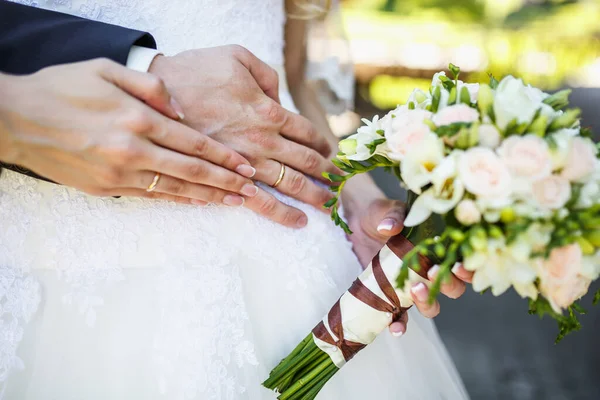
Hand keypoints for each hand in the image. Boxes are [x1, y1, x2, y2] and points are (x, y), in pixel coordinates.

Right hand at [0, 59, 258, 205]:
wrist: (15, 120)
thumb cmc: (63, 88)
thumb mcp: (106, 70)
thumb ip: (150, 87)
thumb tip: (181, 110)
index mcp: (137, 118)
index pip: (193, 142)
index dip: (223, 157)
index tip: (246, 167)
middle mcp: (132, 149)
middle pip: (191, 170)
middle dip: (226, 181)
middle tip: (252, 190)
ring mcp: (119, 173)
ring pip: (175, 188)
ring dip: (208, 197)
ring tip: (234, 202)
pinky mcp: (106, 189)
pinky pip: (150, 196)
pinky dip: (177, 200)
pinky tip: (196, 203)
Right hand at [148, 45, 339, 227]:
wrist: (155, 97)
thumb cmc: (195, 72)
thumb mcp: (236, 56)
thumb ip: (266, 76)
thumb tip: (278, 98)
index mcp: (269, 110)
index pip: (307, 133)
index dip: (322, 144)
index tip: (329, 153)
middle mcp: (265, 140)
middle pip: (307, 162)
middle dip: (327, 175)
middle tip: (339, 185)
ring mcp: (249, 162)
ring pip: (291, 184)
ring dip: (314, 196)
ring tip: (328, 207)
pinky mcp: (230, 178)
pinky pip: (261, 201)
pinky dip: (282, 213)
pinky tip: (297, 222)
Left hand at [341, 175, 472, 336]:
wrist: (356, 224)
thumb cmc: (379, 214)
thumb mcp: (386, 210)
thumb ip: (392, 215)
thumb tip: (389, 227)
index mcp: (438, 247)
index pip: (463, 261)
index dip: (466, 267)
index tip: (457, 264)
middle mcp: (430, 270)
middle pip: (453, 287)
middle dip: (447, 284)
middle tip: (431, 274)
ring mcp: (412, 286)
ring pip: (432, 305)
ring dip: (428, 304)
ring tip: (414, 292)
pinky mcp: (393, 297)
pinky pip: (402, 317)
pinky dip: (400, 325)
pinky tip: (395, 328)